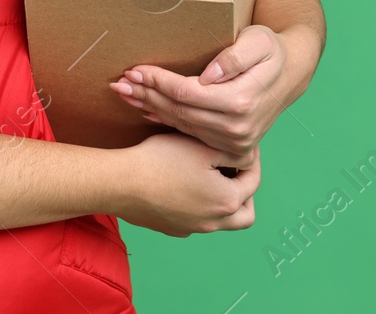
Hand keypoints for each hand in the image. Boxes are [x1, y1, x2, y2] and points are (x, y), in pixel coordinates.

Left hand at [108, 24, 290, 161]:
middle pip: (179, 111)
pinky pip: (190, 132)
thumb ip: (236, 56)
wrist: (290, 74)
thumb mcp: (260, 41)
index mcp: (242, 101)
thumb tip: (210, 74)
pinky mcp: (229, 145)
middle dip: (146, 96)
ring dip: (150, 108)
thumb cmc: (271, 51)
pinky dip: (165, 120)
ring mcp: (233, 140)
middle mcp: (237, 127)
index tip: (135, 70)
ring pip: (181, 123)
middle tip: (118, 84)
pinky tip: (146, 110)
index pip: (187, 93)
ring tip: (125, 95)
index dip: (159, 82)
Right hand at [117, 134, 259, 235]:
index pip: (253, 181)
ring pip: (220, 221)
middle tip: (236, 172)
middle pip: (245, 214)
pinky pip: (196, 221)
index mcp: (227, 201)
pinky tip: (185, 189)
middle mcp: (213, 222)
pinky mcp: (172, 228)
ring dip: (221, 202)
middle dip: (246, 193)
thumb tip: (248, 157)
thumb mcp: (202, 147)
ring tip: (211, 179)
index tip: (246, 147)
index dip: (253, 160)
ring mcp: (191, 228)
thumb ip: (232, 152)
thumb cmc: (162, 161)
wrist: (121, 183)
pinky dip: (199, 207)